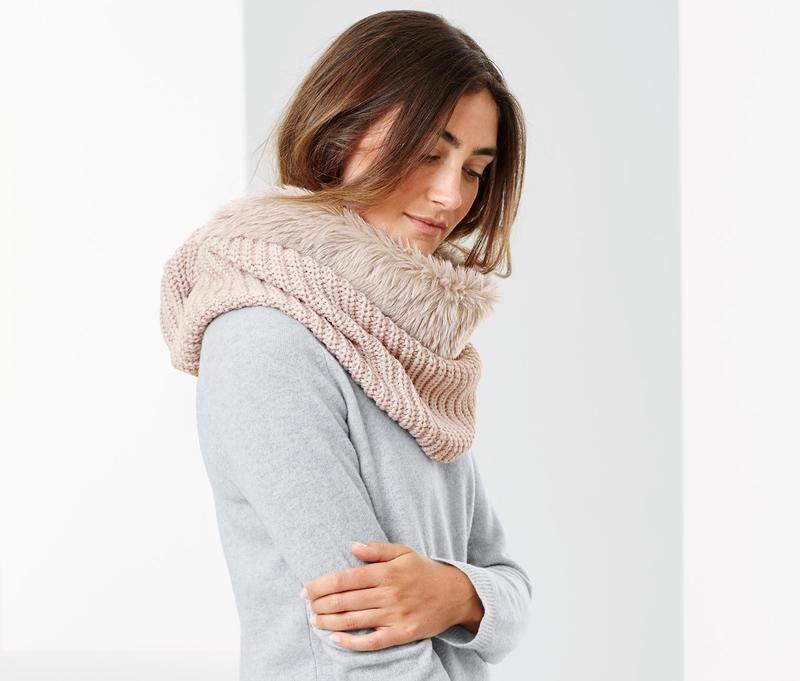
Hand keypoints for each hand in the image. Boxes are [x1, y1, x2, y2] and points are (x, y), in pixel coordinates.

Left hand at [301, 541, 478, 650]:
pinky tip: (335, 639)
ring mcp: (395, 616)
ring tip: (315, 620)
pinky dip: (351, 642)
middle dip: (320, 604)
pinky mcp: (402, 634)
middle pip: (345, 601)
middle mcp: (389, 594)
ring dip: (329, 622)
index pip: (344, 579)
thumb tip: (351, 545)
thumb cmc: (424, 571)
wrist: (456, 595)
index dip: (320, 585)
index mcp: (386, 572)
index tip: (305, 589)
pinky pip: (372, 642)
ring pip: (354, 621)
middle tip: (307, 605)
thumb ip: (377, 549)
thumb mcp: (404, 552)